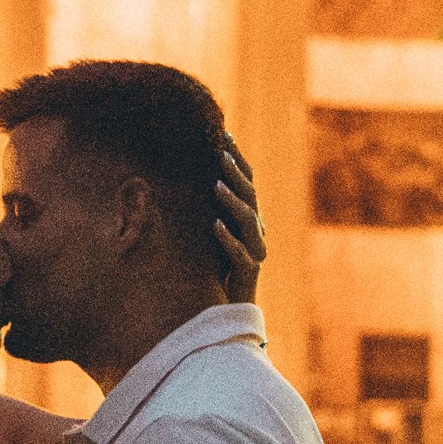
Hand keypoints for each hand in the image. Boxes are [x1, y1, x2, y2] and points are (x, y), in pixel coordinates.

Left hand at [215, 137, 265, 303]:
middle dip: (236, 172)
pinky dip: (228, 238)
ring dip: (232, 200)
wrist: (230, 308)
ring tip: (216, 184)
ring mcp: (255, 250)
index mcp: (248, 218)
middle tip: (221, 152)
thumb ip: (209, 209)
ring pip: (248, 220)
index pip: (247, 182)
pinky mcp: (249, 271)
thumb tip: (187, 177)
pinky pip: (240, 253)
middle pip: (250, 195)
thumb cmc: (218, 269)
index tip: (225, 135)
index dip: (238, 160)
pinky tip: (215, 226)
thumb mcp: (212, 234)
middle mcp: (255, 230)